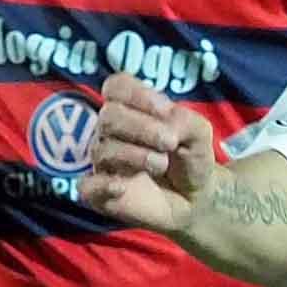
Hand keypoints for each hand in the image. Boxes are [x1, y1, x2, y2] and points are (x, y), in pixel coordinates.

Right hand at [80, 74, 216, 232]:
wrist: (194, 198)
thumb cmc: (190, 157)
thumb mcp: (199, 132)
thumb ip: (184, 120)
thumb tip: (164, 124)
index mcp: (130, 109)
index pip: (116, 88)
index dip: (136, 94)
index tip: (165, 110)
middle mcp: (111, 132)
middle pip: (108, 116)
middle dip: (141, 127)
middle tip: (169, 142)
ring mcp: (104, 162)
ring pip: (103, 150)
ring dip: (135, 155)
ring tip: (161, 164)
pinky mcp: (101, 193)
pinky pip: (87, 187)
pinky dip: (102, 185)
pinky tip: (121, 187)